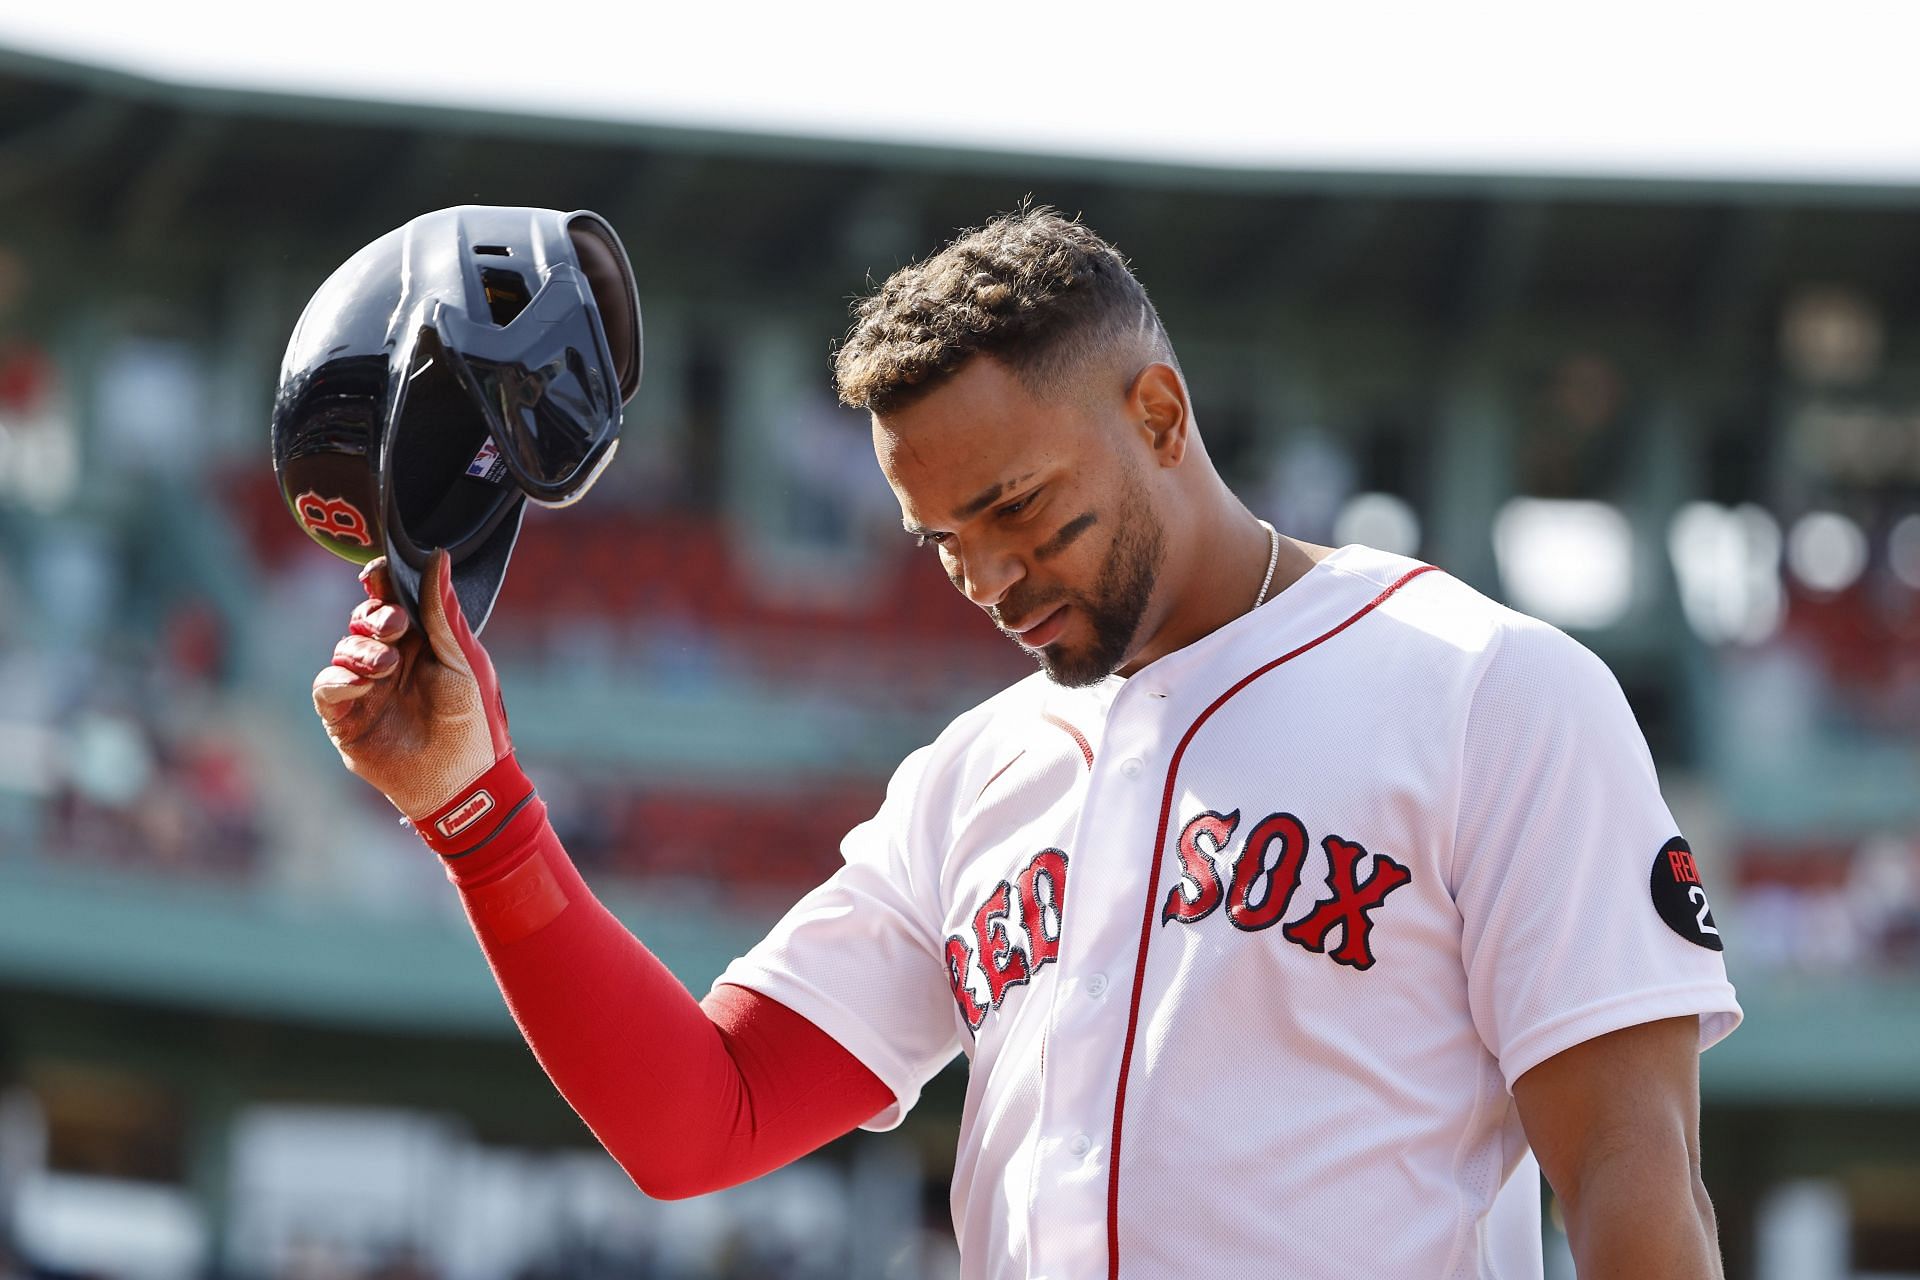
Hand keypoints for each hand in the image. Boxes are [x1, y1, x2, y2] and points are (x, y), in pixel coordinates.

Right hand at [312, 551, 531, 853]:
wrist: (465, 782)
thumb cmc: (474, 721)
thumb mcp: (462, 660)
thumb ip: (443, 613)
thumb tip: (437, 557)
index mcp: (421, 642)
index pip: (392, 600)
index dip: (381, 583)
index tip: (377, 572)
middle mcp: (390, 659)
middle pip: (364, 618)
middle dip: (374, 615)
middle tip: (394, 626)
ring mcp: (366, 688)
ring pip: (344, 648)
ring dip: (361, 649)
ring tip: (386, 665)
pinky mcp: (346, 718)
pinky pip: (328, 687)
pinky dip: (340, 678)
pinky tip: (362, 682)